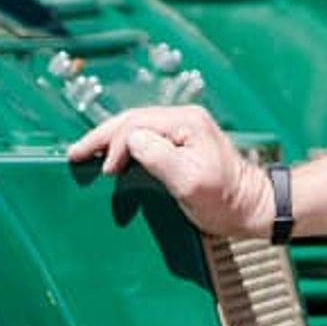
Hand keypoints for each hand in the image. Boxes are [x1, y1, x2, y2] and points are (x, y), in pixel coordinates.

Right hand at [66, 105, 271, 239]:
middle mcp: (185, 119)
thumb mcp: (189, 181)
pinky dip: (125, 146)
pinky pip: (147, 137)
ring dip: (111, 140)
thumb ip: (158, 155)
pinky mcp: (184, 143)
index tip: (105, 171)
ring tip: (86, 153)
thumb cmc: (225, 200)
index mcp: (187, 123)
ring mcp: (185, 129)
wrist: (252, 207)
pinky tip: (112, 156)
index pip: (137, 123)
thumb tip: (131, 139)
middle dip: (102, 137)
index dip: (114, 144)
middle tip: (75, 153)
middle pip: (132, 120)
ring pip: (137, 127)